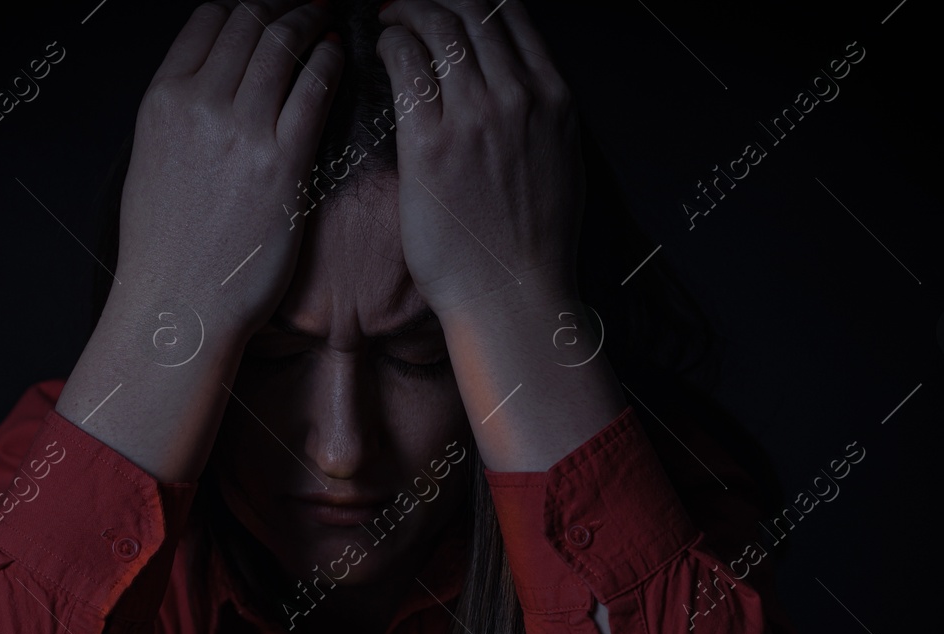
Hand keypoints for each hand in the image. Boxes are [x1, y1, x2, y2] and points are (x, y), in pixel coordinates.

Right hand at [114, 1, 343, 338]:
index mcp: (163, 99)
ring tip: (325, 18)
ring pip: (284, 43)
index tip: (265, 7)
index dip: (243, 4)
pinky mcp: (284, 161)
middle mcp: (200, 103)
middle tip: (305, 3)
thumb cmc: (166, 246)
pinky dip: (330, 61)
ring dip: (309, 21)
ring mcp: (243, 130)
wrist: (180, 304)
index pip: (209, 19)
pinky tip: (338, 55)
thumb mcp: (150, 161)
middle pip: (250, 20)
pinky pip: (314, 89)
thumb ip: (179, 114)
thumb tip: (207, 84)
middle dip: (282, 4)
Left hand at [374, 0, 581, 321]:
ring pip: (438, 27)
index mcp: (554, 100)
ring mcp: (475, 117)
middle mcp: (519, 97)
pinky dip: (391, 43)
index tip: (451, 4)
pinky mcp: (431, 142)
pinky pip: (406, 65)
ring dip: (408, 12)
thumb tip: (520, 93)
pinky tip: (382, 47)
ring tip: (390, 18)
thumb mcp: (562, 165)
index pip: (513, 16)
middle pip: (473, 9)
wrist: (514, 295)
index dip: (475, 0)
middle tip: (409, 4)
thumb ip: (540, 119)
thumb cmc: (533, 246)